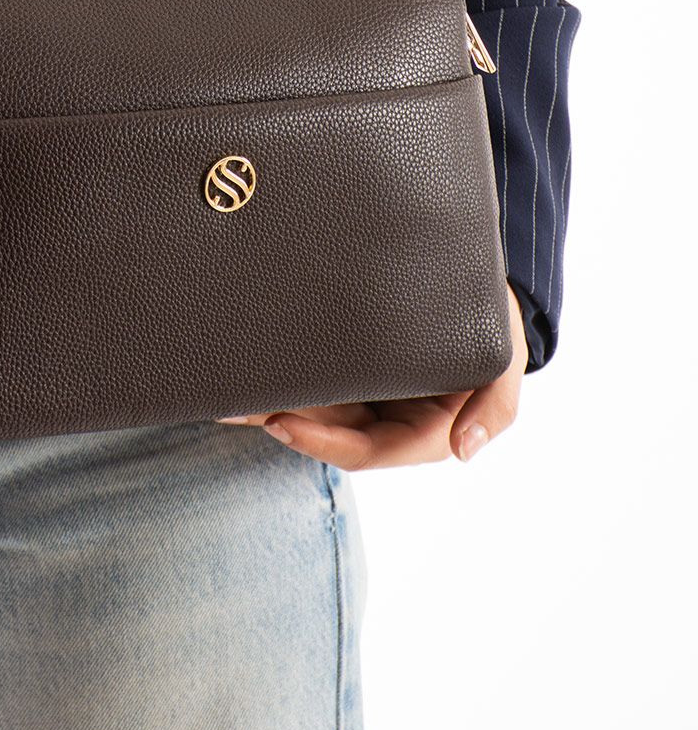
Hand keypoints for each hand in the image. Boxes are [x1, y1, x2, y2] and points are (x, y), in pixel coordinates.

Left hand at [217, 282, 528, 467]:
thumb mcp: (504, 363)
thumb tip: (463, 451)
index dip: (323, 443)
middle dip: (281, 421)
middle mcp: (387, 419)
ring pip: (312, 408)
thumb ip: (495, 409)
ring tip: (225, 391)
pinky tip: (241, 368)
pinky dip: (281, 376)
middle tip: (236, 405)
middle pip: (327, 432)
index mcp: (422, 432)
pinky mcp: (349, 366)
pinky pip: (311, 378)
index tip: (281, 423)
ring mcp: (365, 395)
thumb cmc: (493, 322)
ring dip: (270, 402)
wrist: (476, 279)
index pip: (364, 450)